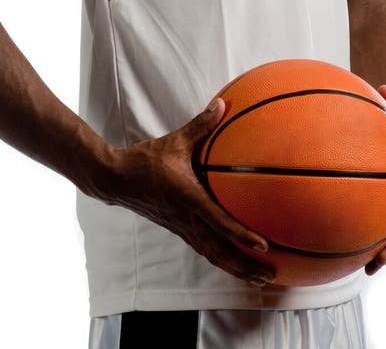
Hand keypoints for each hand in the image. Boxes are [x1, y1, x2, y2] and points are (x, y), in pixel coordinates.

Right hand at [105, 98, 275, 286]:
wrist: (116, 179)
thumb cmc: (146, 159)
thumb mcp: (176, 140)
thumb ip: (201, 125)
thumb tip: (221, 105)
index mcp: (188, 197)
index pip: (219, 221)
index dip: (241, 234)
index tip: (262, 245)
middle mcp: (186, 218)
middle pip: (219, 251)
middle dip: (245, 267)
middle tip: (269, 277)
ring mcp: (182, 228)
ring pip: (212, 256)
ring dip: (235, 269)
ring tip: (259, 281)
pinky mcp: (178, 230)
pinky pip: (204, 250)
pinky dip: (221, 260)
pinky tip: (234, 264)